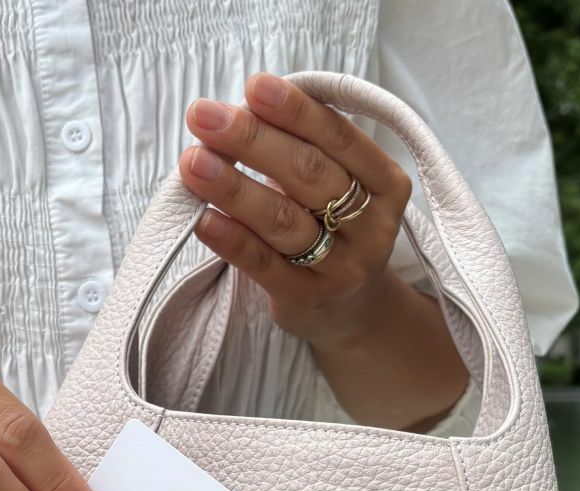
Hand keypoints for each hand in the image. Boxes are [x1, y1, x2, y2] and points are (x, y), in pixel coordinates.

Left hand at [178, 71, 413, 346]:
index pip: (340, 139)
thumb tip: (242, 110)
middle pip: (310, 175)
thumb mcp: (341, 186)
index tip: (253, 87)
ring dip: (234, 188)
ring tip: (193, 162)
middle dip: (253, 141)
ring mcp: (341, 268)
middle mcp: (370, 227)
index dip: (296, 112)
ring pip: (284, 221)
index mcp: (386, 184)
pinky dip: (231, 239)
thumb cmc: (336, 231)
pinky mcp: (307, 299)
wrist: (354, 313)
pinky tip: (203, 218)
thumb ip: (307, 149)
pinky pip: (263, 265)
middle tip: (204, 116)